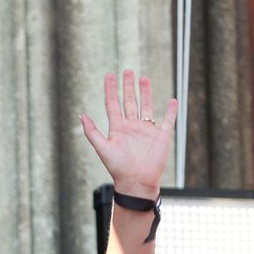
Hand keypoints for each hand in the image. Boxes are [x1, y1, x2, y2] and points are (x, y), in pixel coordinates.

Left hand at [81, 70, 176, 200]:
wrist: (136, 182)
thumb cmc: (118, 168)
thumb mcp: (102, 148)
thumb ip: (92, 132)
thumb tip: (81, 115)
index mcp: (118, 128)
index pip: (113, 104)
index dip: (111, 90)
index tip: (110, 75)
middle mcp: (132, 127)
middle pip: (130, 101)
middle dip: (128, 86)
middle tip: (128, 71)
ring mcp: (147, 131)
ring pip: (146, 106)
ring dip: (145, 93)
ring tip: (144, 78)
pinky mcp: (161, 137)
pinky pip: (167, 121)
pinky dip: (171, 111)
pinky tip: (172, 100)